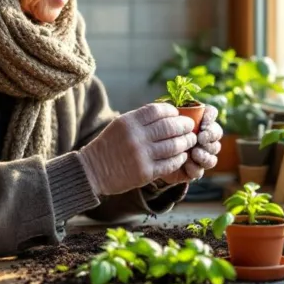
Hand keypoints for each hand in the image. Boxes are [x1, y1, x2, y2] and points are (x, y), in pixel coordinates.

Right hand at [77, 103, 196, 195]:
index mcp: (129, 122)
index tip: (178, 114)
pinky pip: (170, 163)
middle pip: (170, 127)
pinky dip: (180, 158)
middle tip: (191, 127)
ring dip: (186, 142)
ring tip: (190, 141)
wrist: (93, 171)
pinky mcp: (146, 172)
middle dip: (185, 126)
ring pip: (174, 146)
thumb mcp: (120, 125)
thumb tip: (168, 113)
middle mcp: (136, 137)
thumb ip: (141, 119)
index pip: (158, 111)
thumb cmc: (110, 146)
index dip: (172, 111)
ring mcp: (141, 155)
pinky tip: (182, 156)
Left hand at [159, 104, 222, 184]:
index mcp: (197, 120)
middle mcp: (203, 136)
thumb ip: (171, 115)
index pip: (211, 113)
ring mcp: (202, 153)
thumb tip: (177, 111)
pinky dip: (196, 166)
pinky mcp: (196, 169)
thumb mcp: (161, 122)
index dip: (210, 117)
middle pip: (216, 132)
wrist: (149, 159)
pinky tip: (188, 164)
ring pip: (214, 150)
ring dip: (206, 151)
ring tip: (195, 152)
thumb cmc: (157, 134)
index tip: (203, 123)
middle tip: (201, 138)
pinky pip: (203, 168)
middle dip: (211, 135)